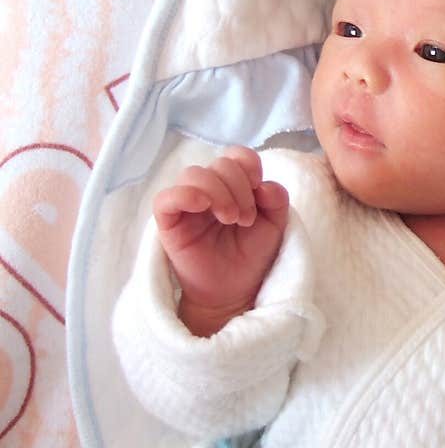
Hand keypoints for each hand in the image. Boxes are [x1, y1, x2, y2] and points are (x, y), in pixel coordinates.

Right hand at [153, 146, 289, 335]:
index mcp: (233, 185)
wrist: (235, 291)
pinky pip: (165, 198)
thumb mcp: (275, 226)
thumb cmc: (252, 255)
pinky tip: (202, 206)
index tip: (258, 189)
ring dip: (218, 192)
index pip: (235, 155)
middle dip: (238, 187)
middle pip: (218, 164)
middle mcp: (208, 190)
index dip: (248, 164)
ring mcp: (187, 205)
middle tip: (246, 218)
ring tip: (231, 219)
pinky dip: (184, 195)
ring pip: (192, 174)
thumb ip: (277, 201)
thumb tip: (264, 184)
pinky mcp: (169, 223)